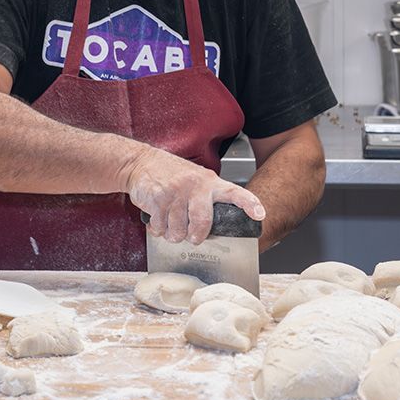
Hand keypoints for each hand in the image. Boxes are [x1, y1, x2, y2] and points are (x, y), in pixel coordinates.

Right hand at [123, 147, 265, 244]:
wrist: (140, 163)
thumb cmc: (169, 174)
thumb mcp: (195, 179)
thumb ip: (207, 198)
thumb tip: (216, 226)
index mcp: (209, 182)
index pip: (235, 193)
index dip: (249, 204)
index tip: (259, 215)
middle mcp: (194, 186)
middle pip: (202, 223)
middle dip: (196, 236)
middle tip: (192, 237)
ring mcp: (175, 192)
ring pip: (178, 231)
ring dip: (172, 233)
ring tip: (169, 221)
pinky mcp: (157, 199)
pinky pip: (160, 227)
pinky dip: (158, 229)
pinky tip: (158, 217)